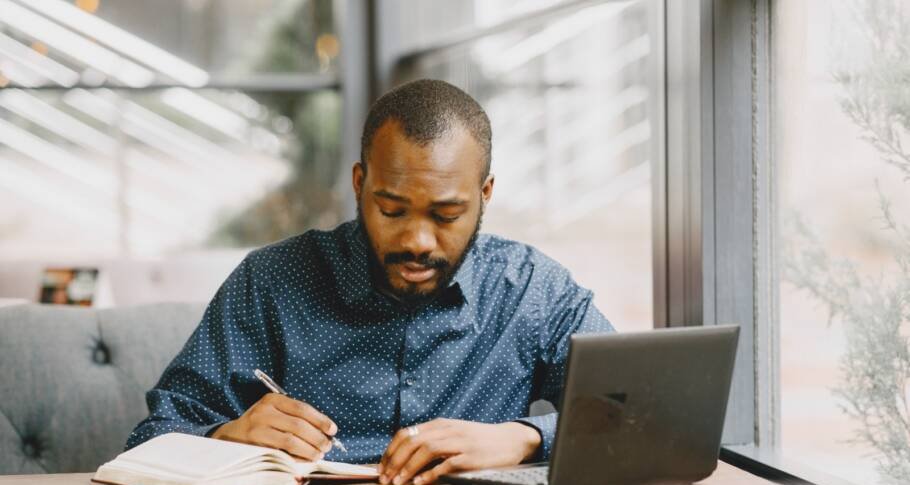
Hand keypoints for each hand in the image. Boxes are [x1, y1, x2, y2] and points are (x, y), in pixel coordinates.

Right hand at [211, 393, 336, 460]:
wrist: (230, 436)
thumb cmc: (261, 424)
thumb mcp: (275, 412)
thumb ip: (295, 417)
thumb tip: (325, 431)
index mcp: (272, 400)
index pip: (302, 408)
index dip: (320, 420)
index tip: (332, 430)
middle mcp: (263, 412)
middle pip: (298, 425)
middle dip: (317, 437)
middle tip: (327, 446)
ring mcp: (256, 429)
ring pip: (290, 441)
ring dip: (309, 450)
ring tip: (318, 454)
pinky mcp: (253, 446)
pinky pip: (280, 453)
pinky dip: (296, 458)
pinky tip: (304, 460)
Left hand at [378, 419, 540, 484]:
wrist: (510, 440)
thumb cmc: (478, 440)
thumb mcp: (453, 433)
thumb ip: (432, 439)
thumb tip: (404, 454)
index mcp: (440, 424)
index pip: (406, 434)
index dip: (390, 451)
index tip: (382, 468)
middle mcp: (447, 430)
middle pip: (412, 442)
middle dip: (394, 461)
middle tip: (385, 479)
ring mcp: (459, 442)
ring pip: (426, 450)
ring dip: (408, 468)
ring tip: (398, 482)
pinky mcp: (470, 457)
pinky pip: (446, 465)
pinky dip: (430, 474)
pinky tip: (420, 483)